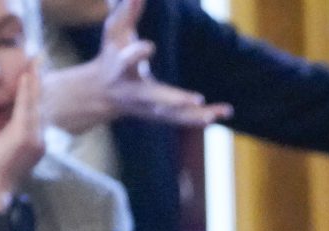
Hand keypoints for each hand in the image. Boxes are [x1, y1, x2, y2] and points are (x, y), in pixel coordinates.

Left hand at [0, 59, 48, 217]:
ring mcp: (31, 140)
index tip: (32, 74)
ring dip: (35, 81)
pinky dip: (27, 92)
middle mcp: (37, 142)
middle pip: (38, 106)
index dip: (34, 93)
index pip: (33, 114)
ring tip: (35, 62)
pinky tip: (27, 76)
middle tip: (38, 60)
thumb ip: (1, 140)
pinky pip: (25, 108)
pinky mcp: (20, 137)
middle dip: (37, 82)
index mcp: (32, 146)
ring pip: (34, 104)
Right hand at [40, 0, 230, 133]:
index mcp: (121, 70)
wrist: (102, 94)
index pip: (128, 61)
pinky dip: (204, 116)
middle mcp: (136, 93)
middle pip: (155, 98)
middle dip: (174, 100)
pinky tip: (226, 111)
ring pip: (174, 115)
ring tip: (221, 111)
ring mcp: (150, 108)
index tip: (150, 46)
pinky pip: (184, 120)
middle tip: (196, 99)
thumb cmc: (111, 55)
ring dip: (197, 115)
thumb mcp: (114, 33)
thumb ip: (126, 13)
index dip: (137, 53)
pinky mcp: (161, 116)